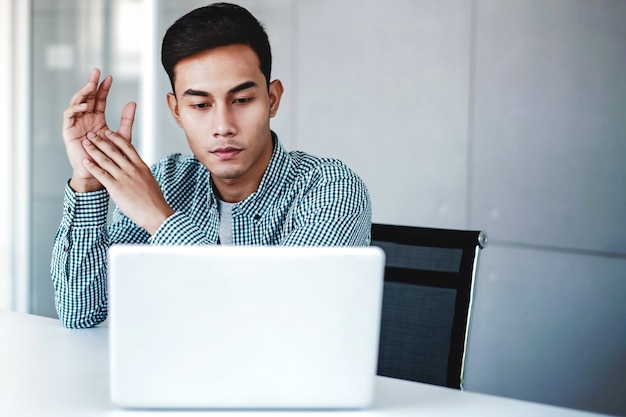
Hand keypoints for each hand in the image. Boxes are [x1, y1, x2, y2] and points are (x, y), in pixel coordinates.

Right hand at [62, 68, 135, 191]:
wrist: (99, 173)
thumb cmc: (110, 157)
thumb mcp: (122, 136)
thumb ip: (127, 120)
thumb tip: (133, 103)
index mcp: (97, 118)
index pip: (99, 99)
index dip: (104, 88)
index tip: (110, 77)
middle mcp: (85, 118)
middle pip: (87, 97)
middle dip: (91, 84)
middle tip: (96, 72)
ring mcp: (76, 123)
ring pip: (77, 103)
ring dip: (83, 94)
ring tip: (90, 86)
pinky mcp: (68, 131)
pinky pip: (69, 116)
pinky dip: (76, 109)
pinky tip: (85, 106)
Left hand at [81, 129, 174, 234]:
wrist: (155, 213)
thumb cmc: (154, 200)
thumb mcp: (150, 180)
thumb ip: (141, 172)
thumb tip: (136, 169)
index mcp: (141, 166)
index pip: (127, 146)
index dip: (116, 138)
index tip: (108, 132)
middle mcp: (132, 169)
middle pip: (113, 150)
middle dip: (100, 141)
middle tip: (92, 134)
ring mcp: (123, 177)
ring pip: (105, 160)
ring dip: (93, 150)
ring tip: (85, 144)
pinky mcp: (116, 187)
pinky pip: (101, 174)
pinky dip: (92, 166)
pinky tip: (85, 161)